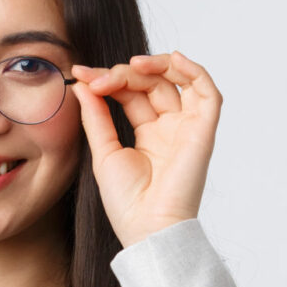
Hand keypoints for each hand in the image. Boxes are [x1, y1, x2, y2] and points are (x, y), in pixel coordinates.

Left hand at [68, 50, 221, 248]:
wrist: (147, 228)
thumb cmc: (127, 202)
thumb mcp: (104, 152)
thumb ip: (96, 116)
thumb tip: (82, 83)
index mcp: (148, 134)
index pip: (130, 93)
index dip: (108, 79)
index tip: (79, 74)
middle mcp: (170, 127)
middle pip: (151, 84)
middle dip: (123, 74)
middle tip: (95, 78)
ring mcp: (187, 128)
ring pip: (178, 81)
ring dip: (156, 65)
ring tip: (130, 65)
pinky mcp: (203, 131)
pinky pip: (207, 92)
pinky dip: (193, 71)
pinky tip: (173, 59)